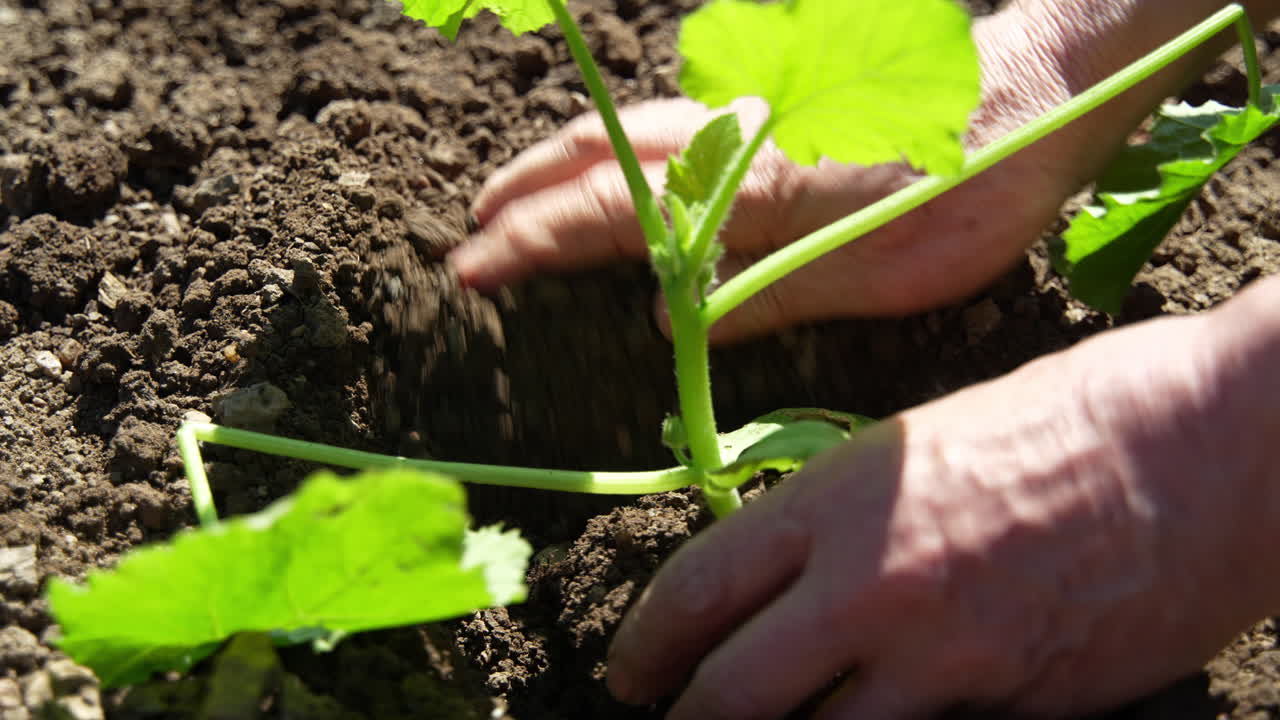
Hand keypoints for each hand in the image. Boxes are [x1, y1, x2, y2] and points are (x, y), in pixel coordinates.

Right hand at [450, 5, 1162, 342]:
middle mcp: (730, 142)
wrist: (1031, 91)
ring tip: (515, 199)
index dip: (529, 243)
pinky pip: (667, 127)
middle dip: (523, 193)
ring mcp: (747, 115)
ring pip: (626, 132)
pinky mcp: (773, 104)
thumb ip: (770, 297)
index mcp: (744, 191)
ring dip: (559, 165)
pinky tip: (618, 175)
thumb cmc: (966, 190)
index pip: (603, 215)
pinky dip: (615, 151)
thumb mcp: (874, 275)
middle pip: (595, 156)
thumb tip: (677, 331)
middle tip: (472, 233)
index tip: (471, 269)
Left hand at [604, 293, 1279, 717]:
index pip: (699, 589)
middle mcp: (872, 584)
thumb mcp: (920, 444)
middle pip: (732, 692)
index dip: (646, 644)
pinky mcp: (1013, 709)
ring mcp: (943, 658)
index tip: (629, 672)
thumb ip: (843, 518)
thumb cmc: (1068, 416)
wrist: (1212, 447)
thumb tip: (787, 582)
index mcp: (839, 500)